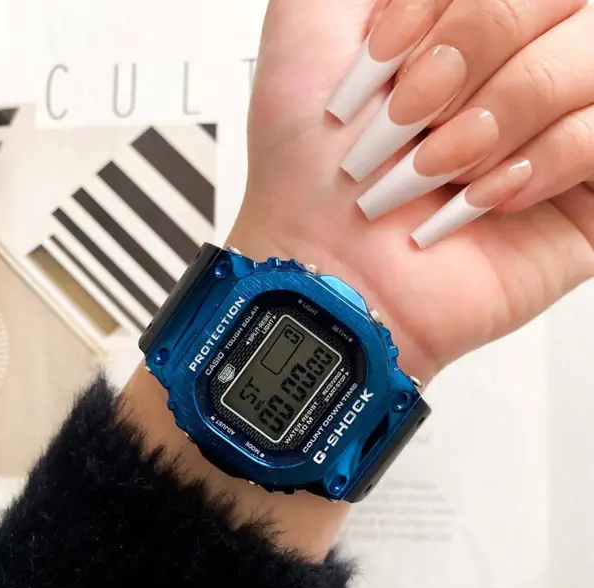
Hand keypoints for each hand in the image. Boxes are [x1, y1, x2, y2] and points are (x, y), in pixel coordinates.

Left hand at [231, 0, 593, 384]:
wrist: (327, 271)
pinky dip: (544, 159)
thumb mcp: (312, 21)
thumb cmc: (311, 164)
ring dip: (504, 109)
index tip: (386, 53)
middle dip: (478, 42)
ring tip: (439, 166)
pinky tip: (487, 197)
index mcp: (476, 19)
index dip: (457, 3)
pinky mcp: (590, 191)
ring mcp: (566, 124)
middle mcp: (526, 60)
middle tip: (411, 114)